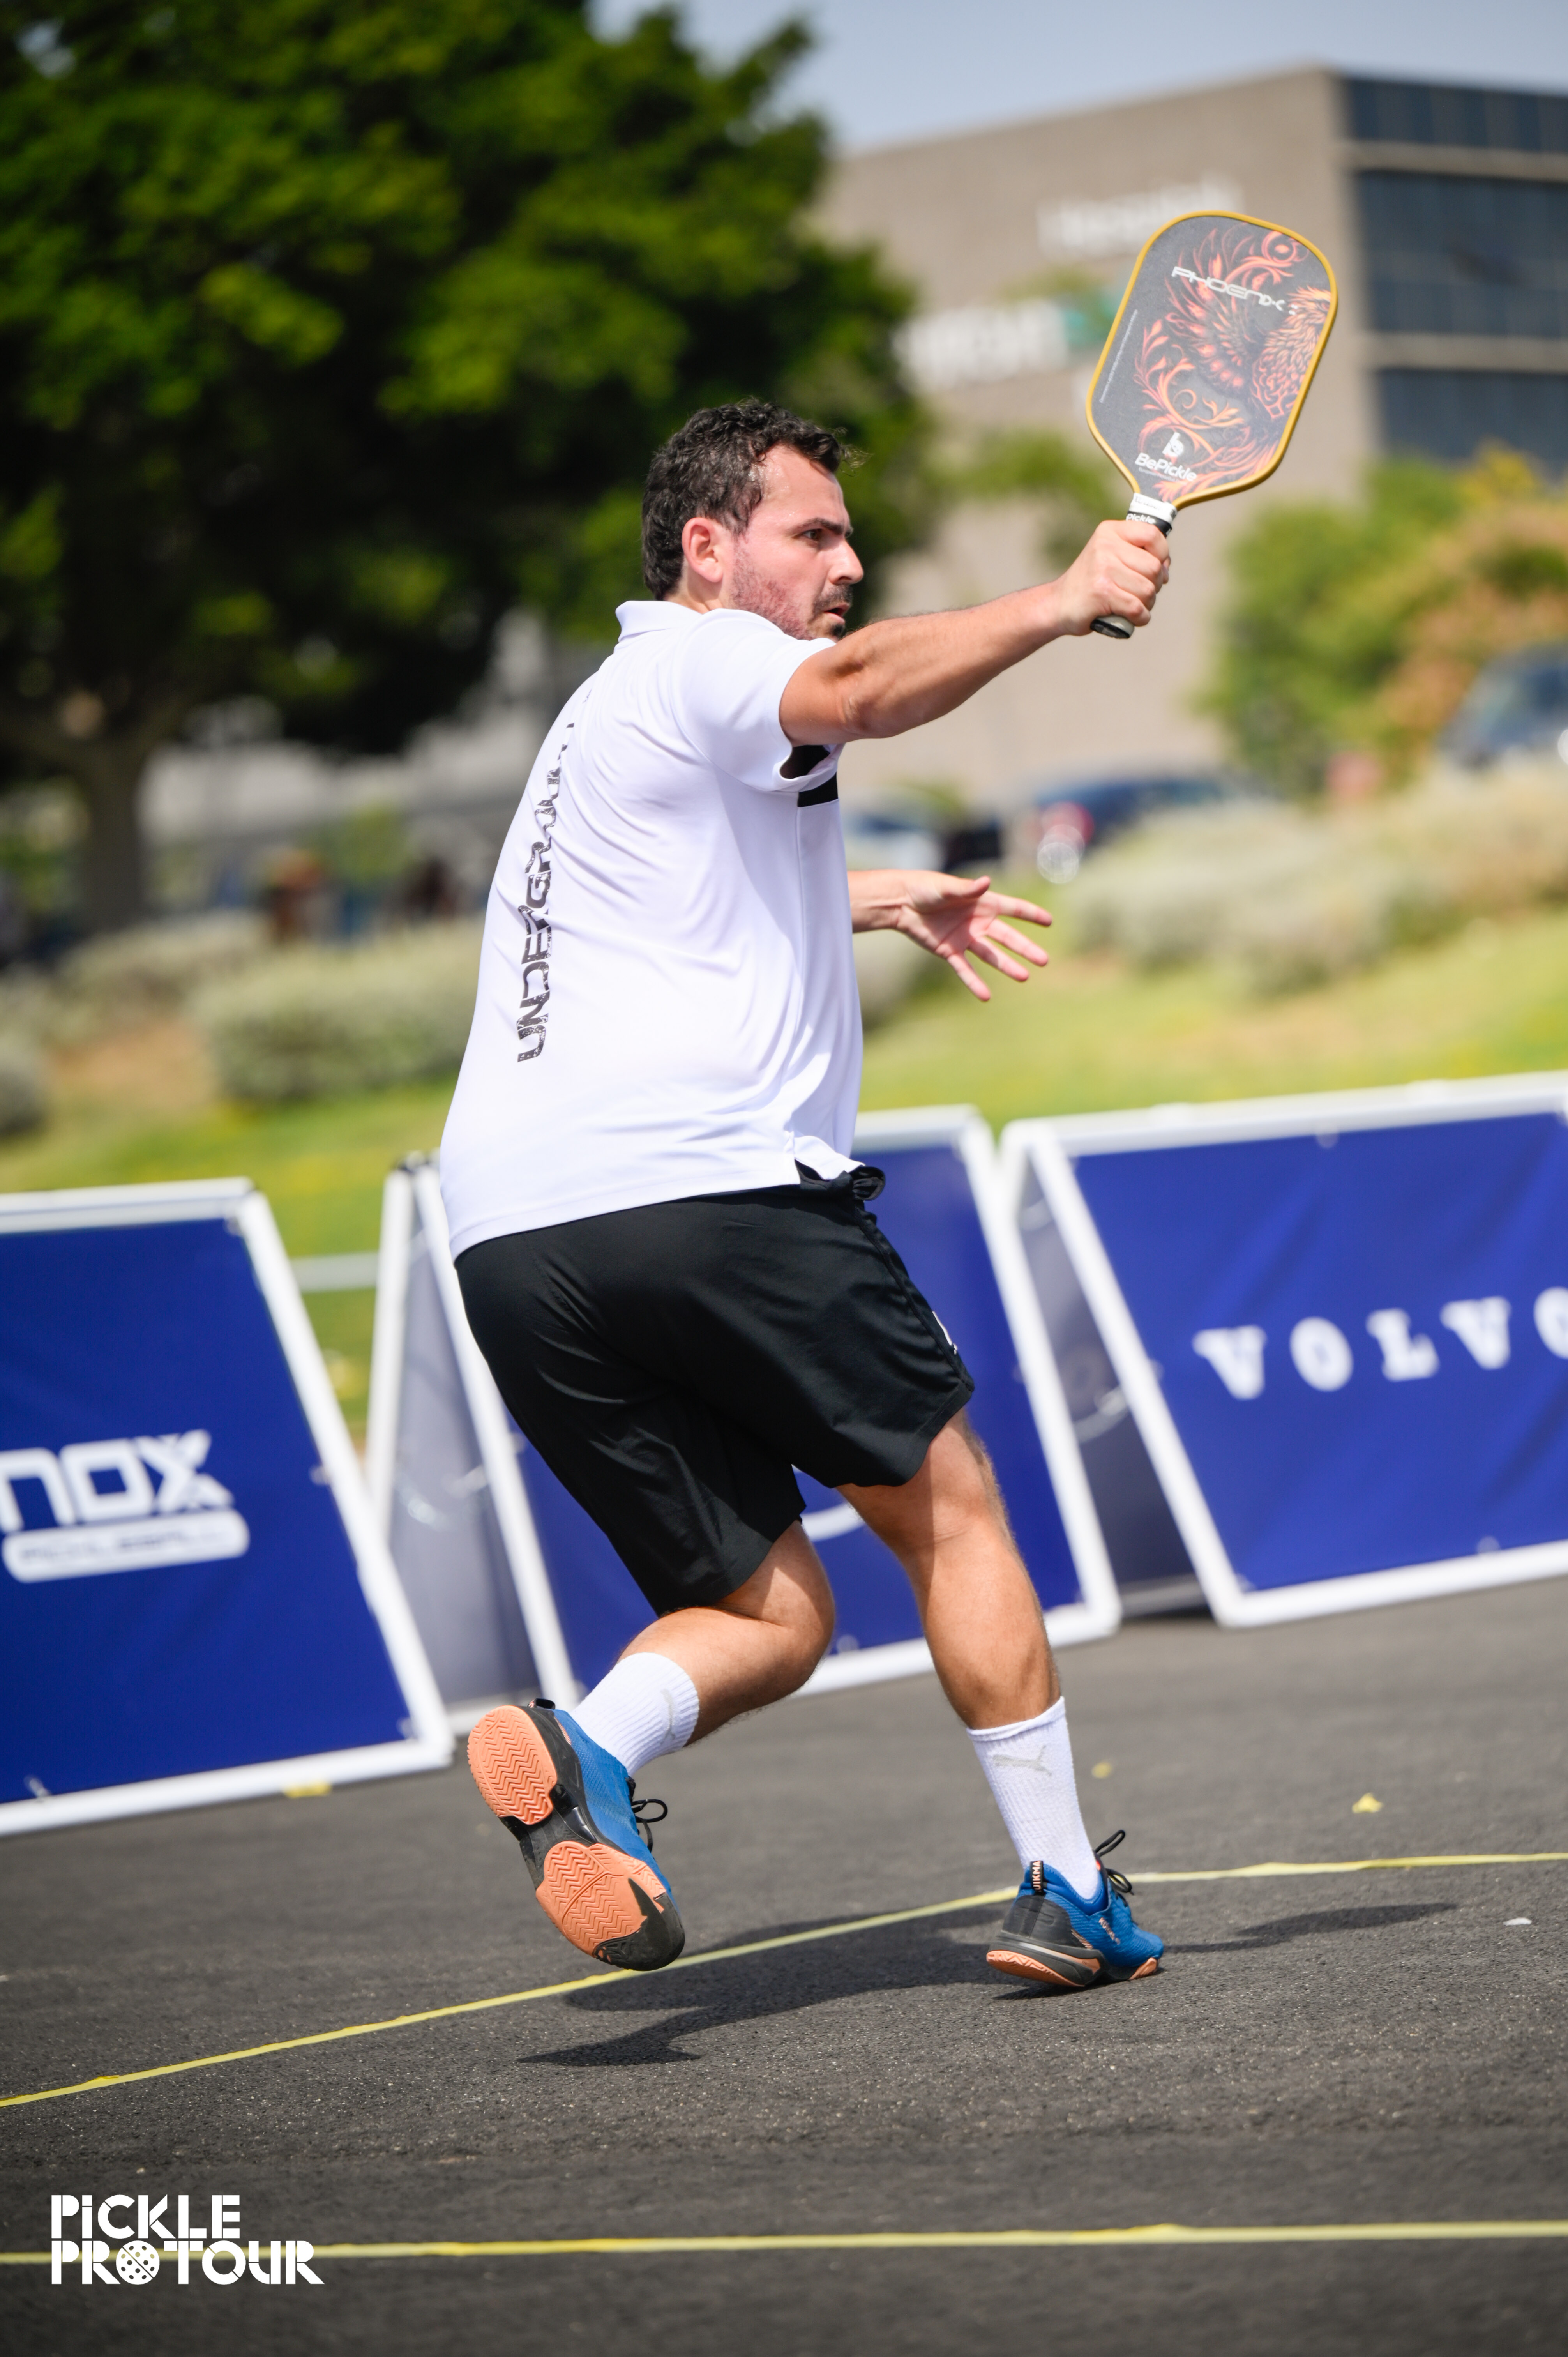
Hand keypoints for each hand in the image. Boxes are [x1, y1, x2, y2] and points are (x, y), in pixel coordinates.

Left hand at [849, 869, 1050, 1002]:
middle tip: (1044, 960)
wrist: (900, 902)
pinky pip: (965, 970)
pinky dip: (974, 983)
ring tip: (1024, 977)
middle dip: (1026, 948)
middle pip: (1008, 937)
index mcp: (982, 903)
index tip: (1049, 922)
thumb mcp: (946, 887)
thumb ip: (966, 889)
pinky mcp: (950, 951)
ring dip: (1007, 966)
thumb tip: (986, 882)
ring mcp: (966, 938)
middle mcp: (978, 922)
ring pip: (991, 955)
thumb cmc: (924, 887)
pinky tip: (985, 996)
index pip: (1013, 908)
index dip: (1031, 914)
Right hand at [1050, 518, 1167, 636]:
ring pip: (1148, 590)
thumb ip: (1136, 553)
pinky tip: (1131, 618)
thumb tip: (1166, 568)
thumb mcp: (1109, 555)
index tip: (1157, 569)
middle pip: (1154, 567)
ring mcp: (1103, 569)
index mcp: (1110, 531)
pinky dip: (1139, 618)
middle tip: (1139, 593)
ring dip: (1146, 604)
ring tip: (1132, 605)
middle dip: (1154, 585)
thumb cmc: (1091, 582)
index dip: (1163, 555)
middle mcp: (1106, 546)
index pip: (1152, 535)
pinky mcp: (1101, 593)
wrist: (1057, 604)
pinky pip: (1137, 608)